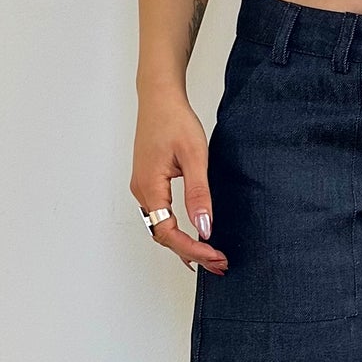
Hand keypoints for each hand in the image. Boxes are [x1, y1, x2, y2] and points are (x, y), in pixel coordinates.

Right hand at [130, 87, 227, 274]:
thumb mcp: (194, 156)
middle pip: (163, 236)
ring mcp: (142, 188)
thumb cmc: (175, 120)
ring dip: (185, 244)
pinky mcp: (148, 183)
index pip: (168, 233)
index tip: (215, 256)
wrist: (159, 98)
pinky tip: (194, 237)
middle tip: (219, 264)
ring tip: (211, 256)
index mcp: (150, 187)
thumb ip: (199, 194)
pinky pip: (160, 216)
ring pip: (160, 228)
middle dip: (191, 253)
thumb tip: (205, 228)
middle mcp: (142, 191)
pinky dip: (178, 231)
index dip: (192, 249)